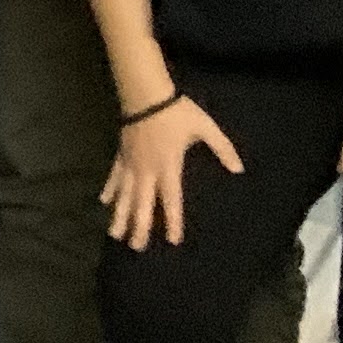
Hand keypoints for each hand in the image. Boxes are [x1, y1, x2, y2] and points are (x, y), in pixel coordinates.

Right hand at [102, 91, 235, 249]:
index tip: (173, 240)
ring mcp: (131, 164)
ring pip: (124, 196)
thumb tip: (239, 169)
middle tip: (137, 247)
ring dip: (120, 215)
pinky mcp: (122, 155)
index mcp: (169, 167)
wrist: (145, 95)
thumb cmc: (176, 112)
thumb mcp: (205, 128)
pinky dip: (109, 190)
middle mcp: (147, 171)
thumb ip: (222, 148)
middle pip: (142, 205)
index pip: (171, 201)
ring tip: (115, 234)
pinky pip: (114, 177)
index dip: (173, 221)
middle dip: (140, 227)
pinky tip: (104, 201)